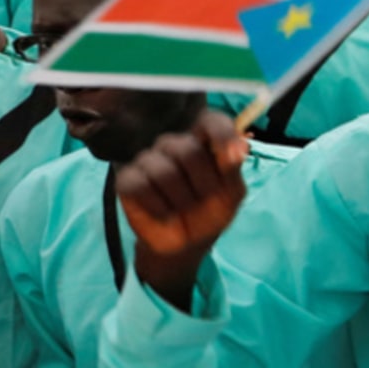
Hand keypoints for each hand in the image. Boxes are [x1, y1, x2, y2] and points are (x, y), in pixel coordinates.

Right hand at [117, 111, 248, 258]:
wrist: (186, 245)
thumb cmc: (210, 213)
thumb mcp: (231, 194)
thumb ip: (233, 167)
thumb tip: (241, 146)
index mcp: (202, 143)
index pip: (211, 122)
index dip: (222, 136)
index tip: (232, 160)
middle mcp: (174, 145)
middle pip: (187, 149)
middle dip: (203, 185)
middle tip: (205, 202)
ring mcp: (149, 160)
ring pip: (163, 170)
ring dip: (181, 200)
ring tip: (184, 211)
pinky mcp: (127, 179)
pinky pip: (140, 186)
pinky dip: (158, 207)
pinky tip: (164, 214)